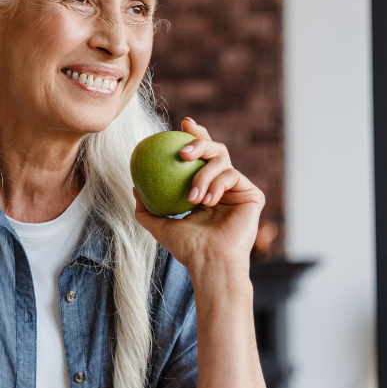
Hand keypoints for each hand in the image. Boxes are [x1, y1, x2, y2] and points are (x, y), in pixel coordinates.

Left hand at [133, 118, 262, 273]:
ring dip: (202, 176)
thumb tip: (134, 186)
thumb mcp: (159, 225)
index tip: (181, 125)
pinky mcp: (252, 195)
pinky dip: (216, 186)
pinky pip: (232, 176)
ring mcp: (239, 190)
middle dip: (199, 142)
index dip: (194, 136)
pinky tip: (207, 201)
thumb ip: (146, 207)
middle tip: (182, 151)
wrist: (210, 263)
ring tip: (193, 198)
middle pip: (215, 149)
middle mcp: (224, 186)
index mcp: (205, 189)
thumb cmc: (186, 248)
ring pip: (222, 161)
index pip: (200, 157)